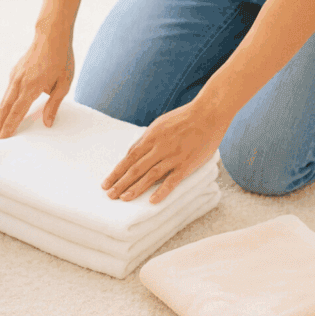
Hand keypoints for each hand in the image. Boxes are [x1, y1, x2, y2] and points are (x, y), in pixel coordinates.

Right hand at [0, 33, 74, 139]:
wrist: (51, 35)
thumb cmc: (61, 59)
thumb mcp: (64, 84)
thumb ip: (53, 105)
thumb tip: (47, 123)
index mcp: (30, 86)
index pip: (16, 112)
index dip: (8, 128)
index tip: (2, 140)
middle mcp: (18, 82)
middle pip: (3, 109)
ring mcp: (15, 76)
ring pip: (3, 101)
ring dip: (0, 117)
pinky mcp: (15, 73)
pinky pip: (8, 92)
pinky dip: (5, 105)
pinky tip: (8, 112)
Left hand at [101, 98, 229, 203]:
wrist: (208, 114)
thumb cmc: (183, 119)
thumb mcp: (159, 124)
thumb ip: (147, 139)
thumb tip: (134, 153)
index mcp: (150, 137)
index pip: (129, 158)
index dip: (117, 171)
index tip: (106, 183)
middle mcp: (159, 147)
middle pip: (135, 168)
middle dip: (121, 183)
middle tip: (110, 195)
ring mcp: (173, 156)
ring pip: (150, 175)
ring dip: (135, 188)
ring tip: (124, 198)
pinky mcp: (187, 164)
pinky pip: (172, 180)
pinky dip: (162, 191)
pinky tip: (152, 201)